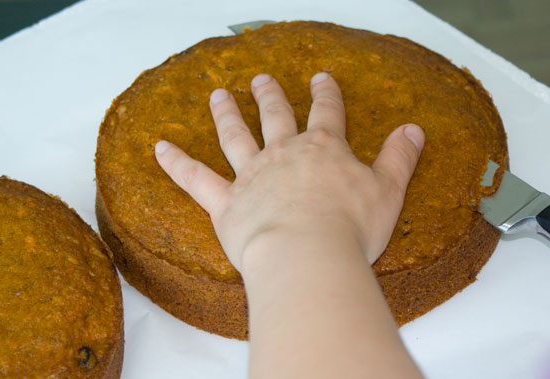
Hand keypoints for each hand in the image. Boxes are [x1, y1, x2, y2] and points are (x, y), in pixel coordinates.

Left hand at [154, 72, 423, 272]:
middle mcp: (284, 155)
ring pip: (235, 136)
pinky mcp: (227, 204)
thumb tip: (414, 130)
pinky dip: (176, 163)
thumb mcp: (389, 191)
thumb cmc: (350, 229)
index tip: (321, 78)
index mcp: (323, 150)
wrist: (309, 256)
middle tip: (260, 78)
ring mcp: (252, 177)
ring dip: (226, 113)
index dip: (325, 94)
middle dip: (269, 95)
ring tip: (218, 94)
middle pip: (275, 116)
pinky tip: (159, 147)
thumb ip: (399, 158)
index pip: (326, 113)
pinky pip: (196, 179)